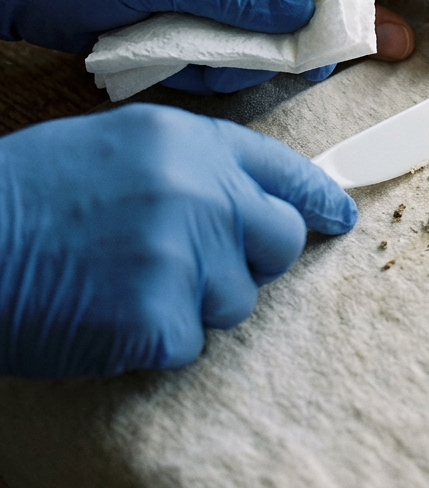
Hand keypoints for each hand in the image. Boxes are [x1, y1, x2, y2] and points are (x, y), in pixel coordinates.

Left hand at [0, 0, 331, 91]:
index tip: (330, 29)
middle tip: (260, 60)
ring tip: (197, 61)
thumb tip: (300, 10)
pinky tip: (176, 65)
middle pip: (284, 4)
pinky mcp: (190, 25)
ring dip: (233, 62)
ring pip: (256, 39)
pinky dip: (204, 72)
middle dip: (271, 40)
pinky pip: (222, 58)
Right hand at [0, 104, 355, 377]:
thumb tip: (251, 200)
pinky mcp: (160, 317)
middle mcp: (202, 193)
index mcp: (191, 143)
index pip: (285, 172)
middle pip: (280, 242)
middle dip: (253, 260)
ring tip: (124, 281)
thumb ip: (195, 168)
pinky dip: (153, 340)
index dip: (317, 200)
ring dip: (193, 303)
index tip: (338, 218)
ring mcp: (185, 255)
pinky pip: (189, 344)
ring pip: (237, 300)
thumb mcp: (119, 146)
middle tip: (200, 265)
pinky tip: (106, 313)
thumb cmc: (29, 193)